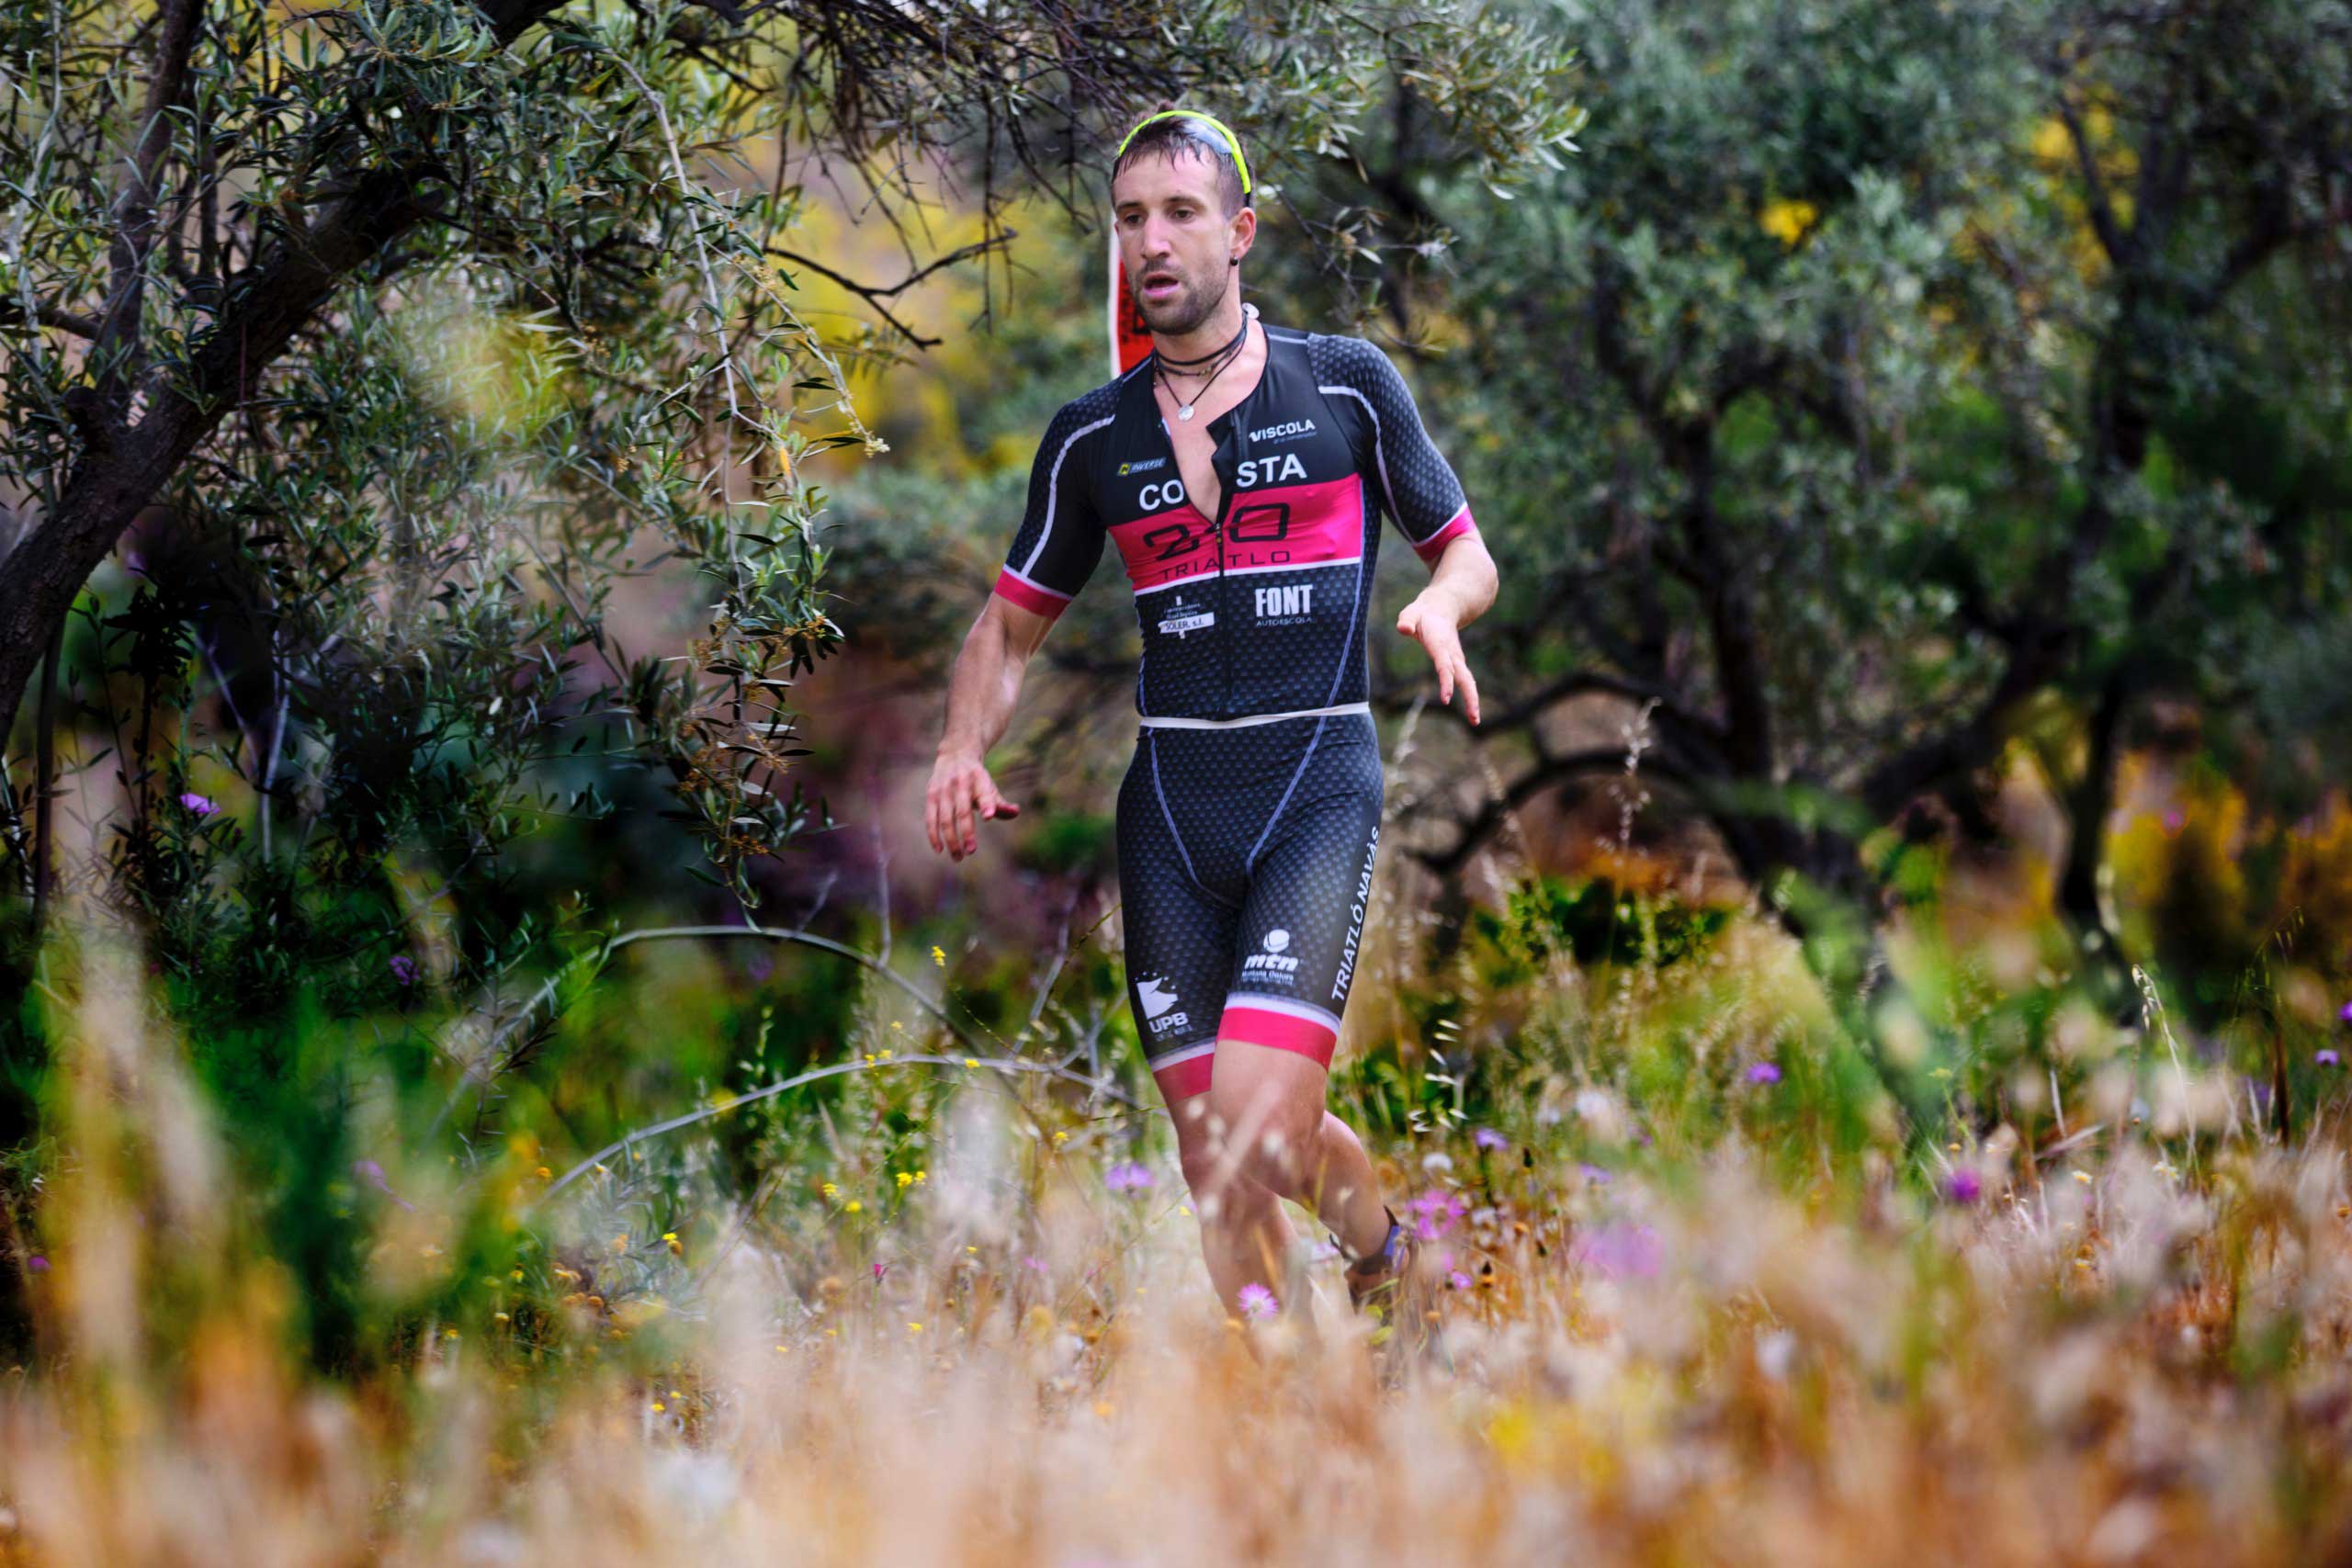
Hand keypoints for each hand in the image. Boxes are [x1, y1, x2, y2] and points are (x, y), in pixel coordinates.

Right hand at [925, 749, 1020, 860]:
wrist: (954, 754)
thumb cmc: (976, 778)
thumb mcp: (990, 786)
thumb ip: (1000, 803)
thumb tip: (1015, 813)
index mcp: (979, 778)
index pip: (984, 792)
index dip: (986, 804)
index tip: (989, 817)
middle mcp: (960, 783)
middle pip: (963, 811)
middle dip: (967, 832)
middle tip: (971, 851)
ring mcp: (943, 789)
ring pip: (945, 819)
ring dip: (951, 840)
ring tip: (958, 857)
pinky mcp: (931, 795)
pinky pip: (931, 818)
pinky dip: (934, 835)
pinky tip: (940, 849)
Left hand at [1396, 592, 1479, 724]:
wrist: (1442, 607)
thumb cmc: (1422, 613)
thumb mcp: (1410, 614)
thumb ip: (1407, 621)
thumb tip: (1404, 628)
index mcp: (1440, 644)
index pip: (1444, 666)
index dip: (1446, 681)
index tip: (1446, 699)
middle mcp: (1452, 654)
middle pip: (1464, 678)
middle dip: (1469, 697)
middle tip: (1474, 718)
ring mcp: (1456, 660)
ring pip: (1467, 681)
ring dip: (1472, 700)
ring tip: (1475, 721)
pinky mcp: (1456, 664)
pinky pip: (1464, 681)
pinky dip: (1469, 696)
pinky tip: (1471, 711)